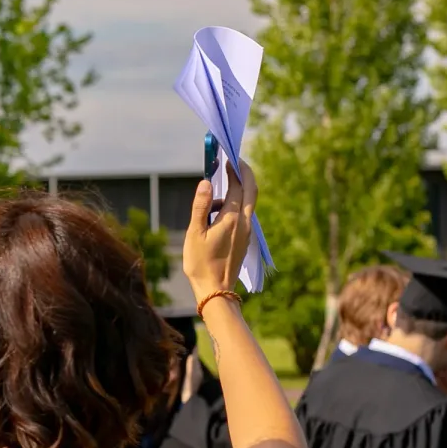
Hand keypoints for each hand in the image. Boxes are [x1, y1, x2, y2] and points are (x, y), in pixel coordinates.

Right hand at [181, 160, 257, 301]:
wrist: (216, 290)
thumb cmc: (201, 263)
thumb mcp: (195, 233)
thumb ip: (201, 206)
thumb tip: (206, 182)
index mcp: (232, 218)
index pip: (238, 186)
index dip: (234, 169)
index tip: (227, 157)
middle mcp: (244, 222)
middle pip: (251, 191)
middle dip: (244, 174)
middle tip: (234, 163)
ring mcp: (246, 231)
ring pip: (246, 203)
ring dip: (235, 191)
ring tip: (213, 195)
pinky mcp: (244, 239)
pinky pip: (242, 215)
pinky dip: (233, 205)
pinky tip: (216, 214)